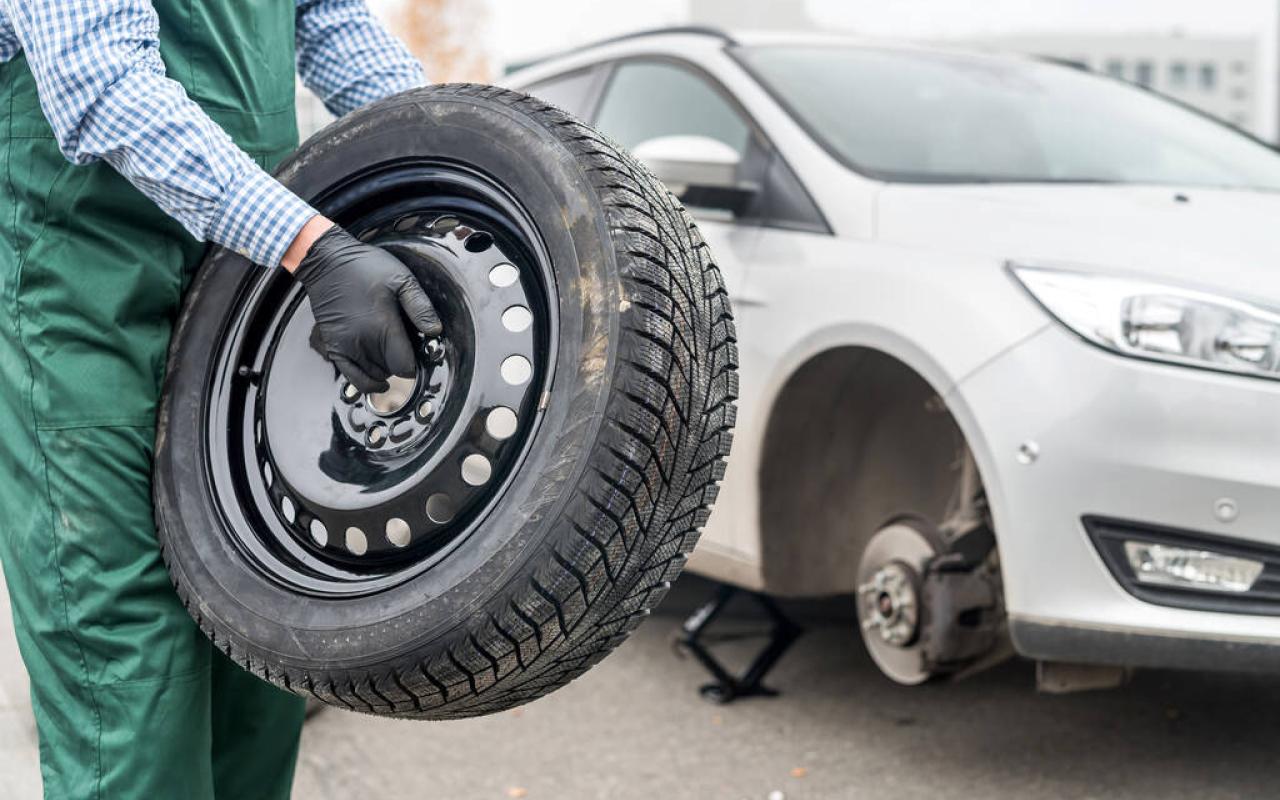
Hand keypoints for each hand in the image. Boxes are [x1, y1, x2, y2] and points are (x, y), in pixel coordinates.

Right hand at [291, 224, 442, 393]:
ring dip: (385, 369)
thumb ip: (420, 307)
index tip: (418, 350)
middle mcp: (362, 343)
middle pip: (392, 372)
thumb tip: (435, 331)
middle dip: (401, 362)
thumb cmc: (364, 267)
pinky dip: (366, 381)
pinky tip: (377, 377)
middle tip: (404, 344)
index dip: (415, 362)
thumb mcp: (401, 279)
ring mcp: (346, 348)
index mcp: (382, 328)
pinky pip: (353, 378)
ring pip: (374, 376)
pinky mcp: (334, 348)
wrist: (327, 262)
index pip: (406, 367)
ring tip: (389, 349)